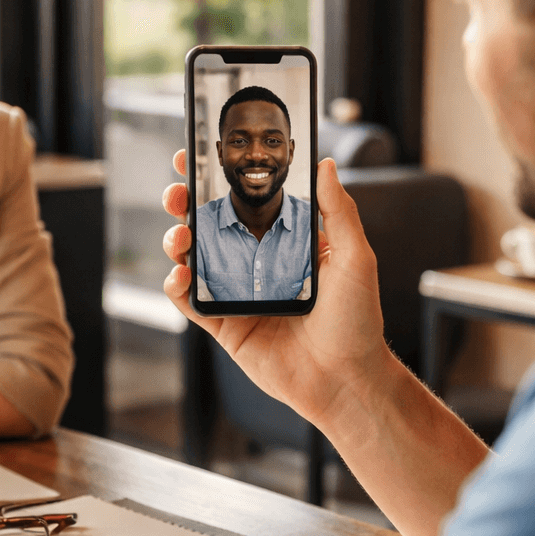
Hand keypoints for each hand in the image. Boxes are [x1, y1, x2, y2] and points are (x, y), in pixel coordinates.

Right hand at [162, 150, 391, 425]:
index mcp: (285, 242)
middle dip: (187, 203)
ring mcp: (237, 294)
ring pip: (193, 258)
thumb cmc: (358, 322)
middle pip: (210, 224)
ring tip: (181, 235)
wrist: (346, 380)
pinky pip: (190, 301)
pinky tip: (181, 274)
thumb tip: (325, 165)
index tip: (202, 155)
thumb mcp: (355, 257)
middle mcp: (256, 264)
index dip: (221, 179)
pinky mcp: (224, 325)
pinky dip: (177, 284)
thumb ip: (338, 210)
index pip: (247, 201)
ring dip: (177, 240)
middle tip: (178, 192)